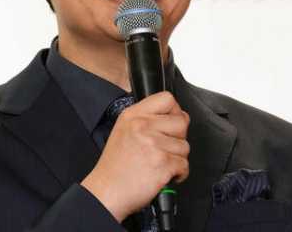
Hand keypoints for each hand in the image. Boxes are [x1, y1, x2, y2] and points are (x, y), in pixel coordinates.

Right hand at [81, 91, 189, 222]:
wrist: (106, 192)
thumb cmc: (115, 166)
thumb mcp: (123, 130)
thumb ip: (146, 118)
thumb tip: (175, 115)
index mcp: (133, 115)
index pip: (167, 99)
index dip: (174, 111)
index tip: (171, 123)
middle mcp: (143, 126)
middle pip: (182, 122)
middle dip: (178, 137)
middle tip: (165, 147)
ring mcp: (153, 144)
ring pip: (185, 146)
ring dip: (177, 158)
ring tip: (160, 163)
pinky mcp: (162, 163)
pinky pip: (184, 165)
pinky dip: (178, 174)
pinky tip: (163, 174)